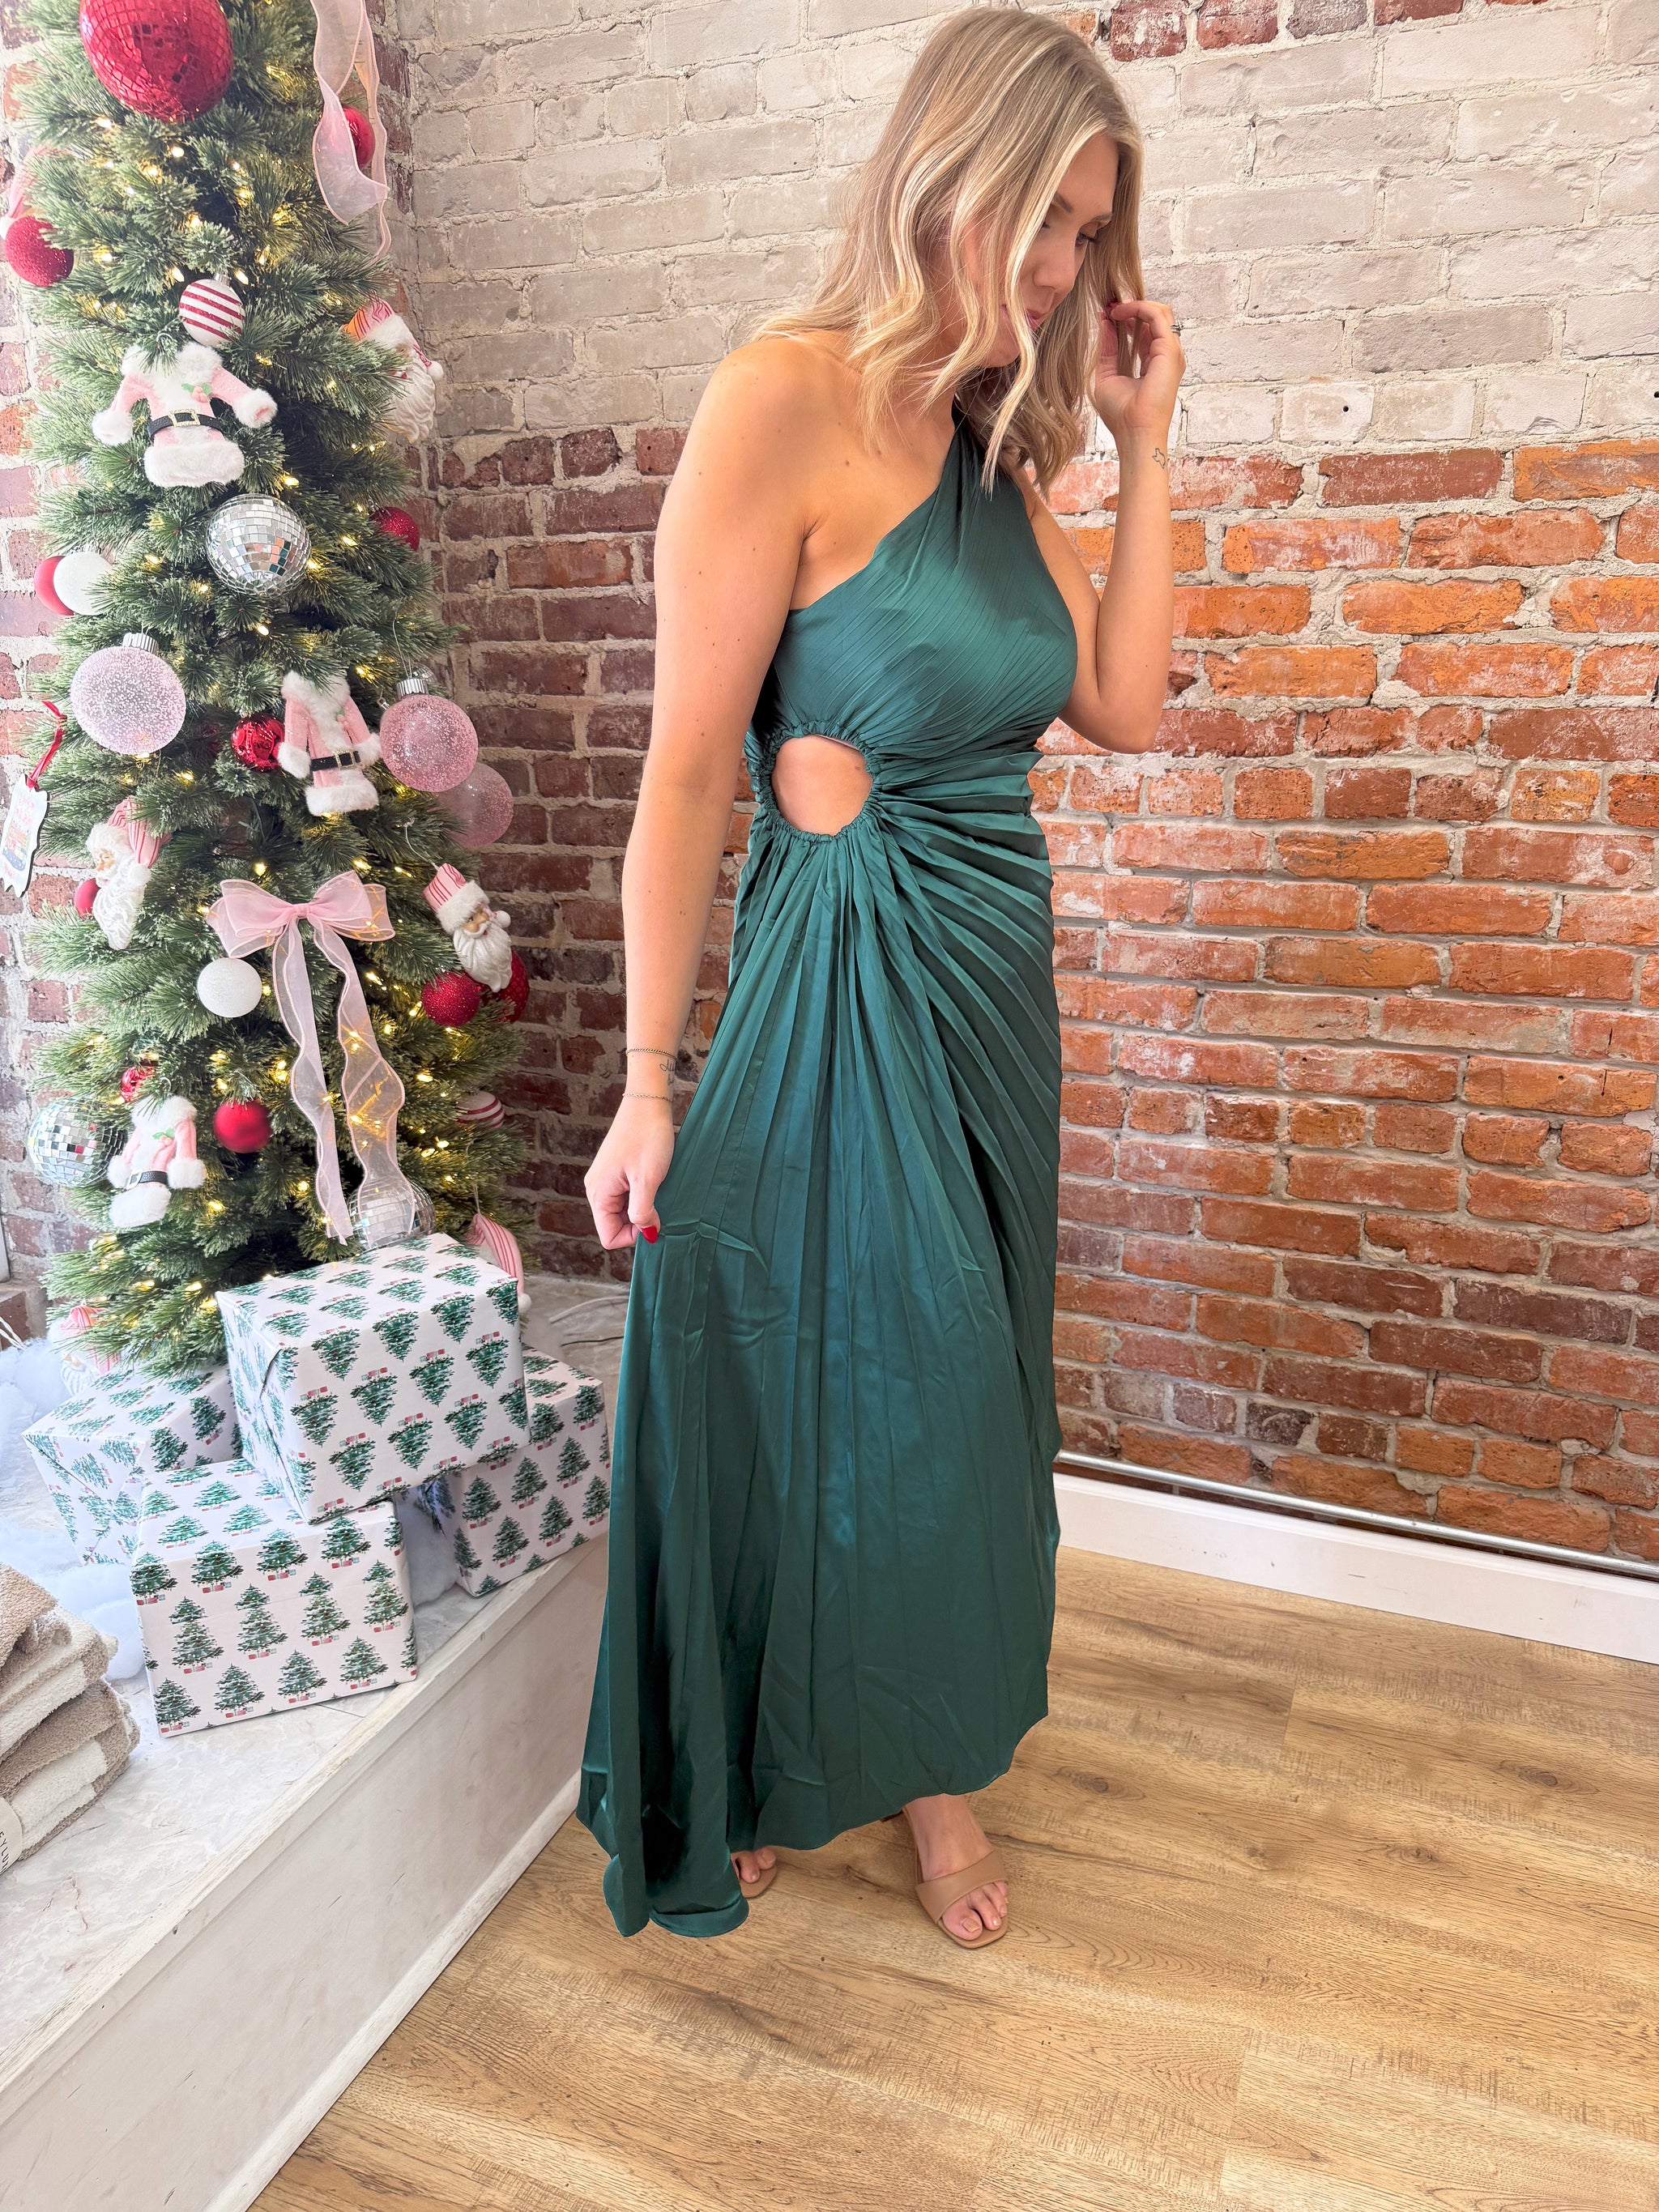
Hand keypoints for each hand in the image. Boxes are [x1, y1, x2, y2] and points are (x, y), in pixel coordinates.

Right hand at [584, 1096, 674, 1248]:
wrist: (647, 1102)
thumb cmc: (647, 1137)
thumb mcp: (648, 1179)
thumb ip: (643, 1211)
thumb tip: (647, 1234)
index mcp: (598, 1193)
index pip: (609, 1236)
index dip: (633, 1235)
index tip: (653, 1217)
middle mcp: (596, 1189)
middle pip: (615, 1225)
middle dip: (639, 1221)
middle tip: (659, 1202)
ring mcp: (606, 1180)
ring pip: (623, 1211)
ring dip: (642, 1208)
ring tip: (657, 1187)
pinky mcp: (616, 1172)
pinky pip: (626, 1196)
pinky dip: (642, 1196)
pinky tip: (654, 1181)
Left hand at [1091, 299, 1183, 451]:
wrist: (1134, 432)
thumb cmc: (1122, 415)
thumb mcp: (1107, 376)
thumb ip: (1107, 350)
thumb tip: (1104, 323)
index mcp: (1153, 362)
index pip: (1145, 330)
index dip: (1128, 317)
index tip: (1107, 314)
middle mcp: (1165, 355)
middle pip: (1156, 317)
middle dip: (1133, 307)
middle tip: (1110, 306)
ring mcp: (1170, 352)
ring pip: (1160, 312)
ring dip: (1135, 305)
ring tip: (1113, 309)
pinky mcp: (1169, 350)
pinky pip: (1157, 316)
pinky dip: (1138, 308)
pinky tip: (1119, 313)